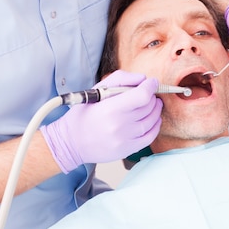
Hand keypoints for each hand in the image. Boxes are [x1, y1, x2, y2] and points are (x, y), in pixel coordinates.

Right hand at [40, 70, 162, 172]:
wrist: (71, 142)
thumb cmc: (83, 114)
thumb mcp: (96, 90)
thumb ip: (120, 79)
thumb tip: (143, 79)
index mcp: (110, 108)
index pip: (142, 95)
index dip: (151, 86)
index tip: (152, 82)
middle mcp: (119, 125)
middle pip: (148, 107)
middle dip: (152, 97)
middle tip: (150, 93)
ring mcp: (124, 140)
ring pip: (152, 121)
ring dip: (156, 110)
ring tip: (153, 104)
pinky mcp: (127, 150)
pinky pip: (150, 137)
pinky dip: (155, 126)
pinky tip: (153, 119)